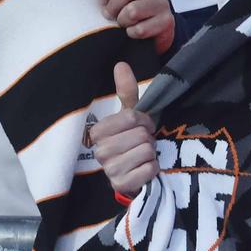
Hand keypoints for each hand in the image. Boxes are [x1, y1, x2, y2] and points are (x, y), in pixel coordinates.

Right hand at [89, 62, 158, 196]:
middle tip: (143, 143)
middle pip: (139, 135)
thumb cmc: (132, 140)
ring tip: (144, 155)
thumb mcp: (131, 115)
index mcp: (97, 132)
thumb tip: (121, 64)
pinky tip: (145, 169)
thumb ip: (126, 91)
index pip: (131, 117)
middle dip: (148, 139)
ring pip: (145, 151)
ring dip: (151, 153)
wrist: (136, 173)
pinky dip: (153, 168)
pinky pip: (148, 170)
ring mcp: (109, 170)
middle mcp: (99, 152)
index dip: (144, 120)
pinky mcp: (120, 186)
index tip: (143, 126)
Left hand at [100, 0, 173, 54]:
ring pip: (132, 10)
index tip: (103, 2)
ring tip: (124, 23)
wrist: (155, 32)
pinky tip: (133, 32)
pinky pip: (140, 29)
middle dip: (113, 7)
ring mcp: (163, 2)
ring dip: (122, 21)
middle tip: (111, 16)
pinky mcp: (167, 21)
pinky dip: (131, 33)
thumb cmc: (131, 11)